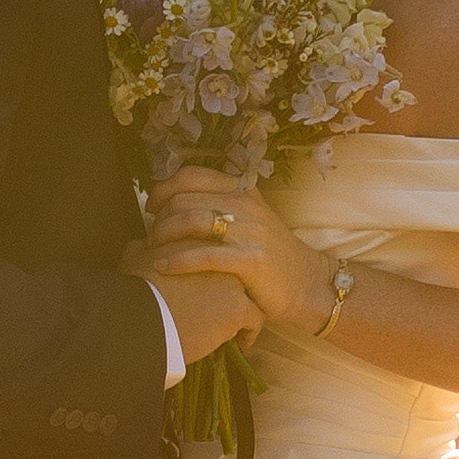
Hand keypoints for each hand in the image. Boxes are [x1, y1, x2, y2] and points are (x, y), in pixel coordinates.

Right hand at [123, 243, 264, 363]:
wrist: (140, 318)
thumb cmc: (134, 290)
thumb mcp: (133, 258)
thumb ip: (144, 246)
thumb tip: (144, 243)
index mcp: (197, 240)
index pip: (216, 251)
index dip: (214, 270)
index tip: (208, 285)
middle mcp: (220, 255)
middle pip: (236, 270)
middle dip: (231, 287)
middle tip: (221, 304)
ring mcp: (233, 281)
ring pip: (248, 294)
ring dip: (241, 308)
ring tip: (233, 324)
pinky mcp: (238, 307)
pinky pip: (254, 319)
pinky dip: (249, 331)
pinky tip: (241, 342)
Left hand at [146, 166, 331, 333]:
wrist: (306, 283)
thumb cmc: (268, 255)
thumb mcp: (248, 219)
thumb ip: (219, 205)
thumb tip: (174, 202)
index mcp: (241, 189)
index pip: (191, 176)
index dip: (163, 189)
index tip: (152, 208)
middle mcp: (245, 204)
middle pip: (184, 198)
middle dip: (159, 217)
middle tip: (152, 236)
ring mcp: (249, 231)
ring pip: (190, 220)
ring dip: (163, 234)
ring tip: (154, 249)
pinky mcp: (250, 260)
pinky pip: (203, 255)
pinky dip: (176, 260)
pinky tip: (162, 267)